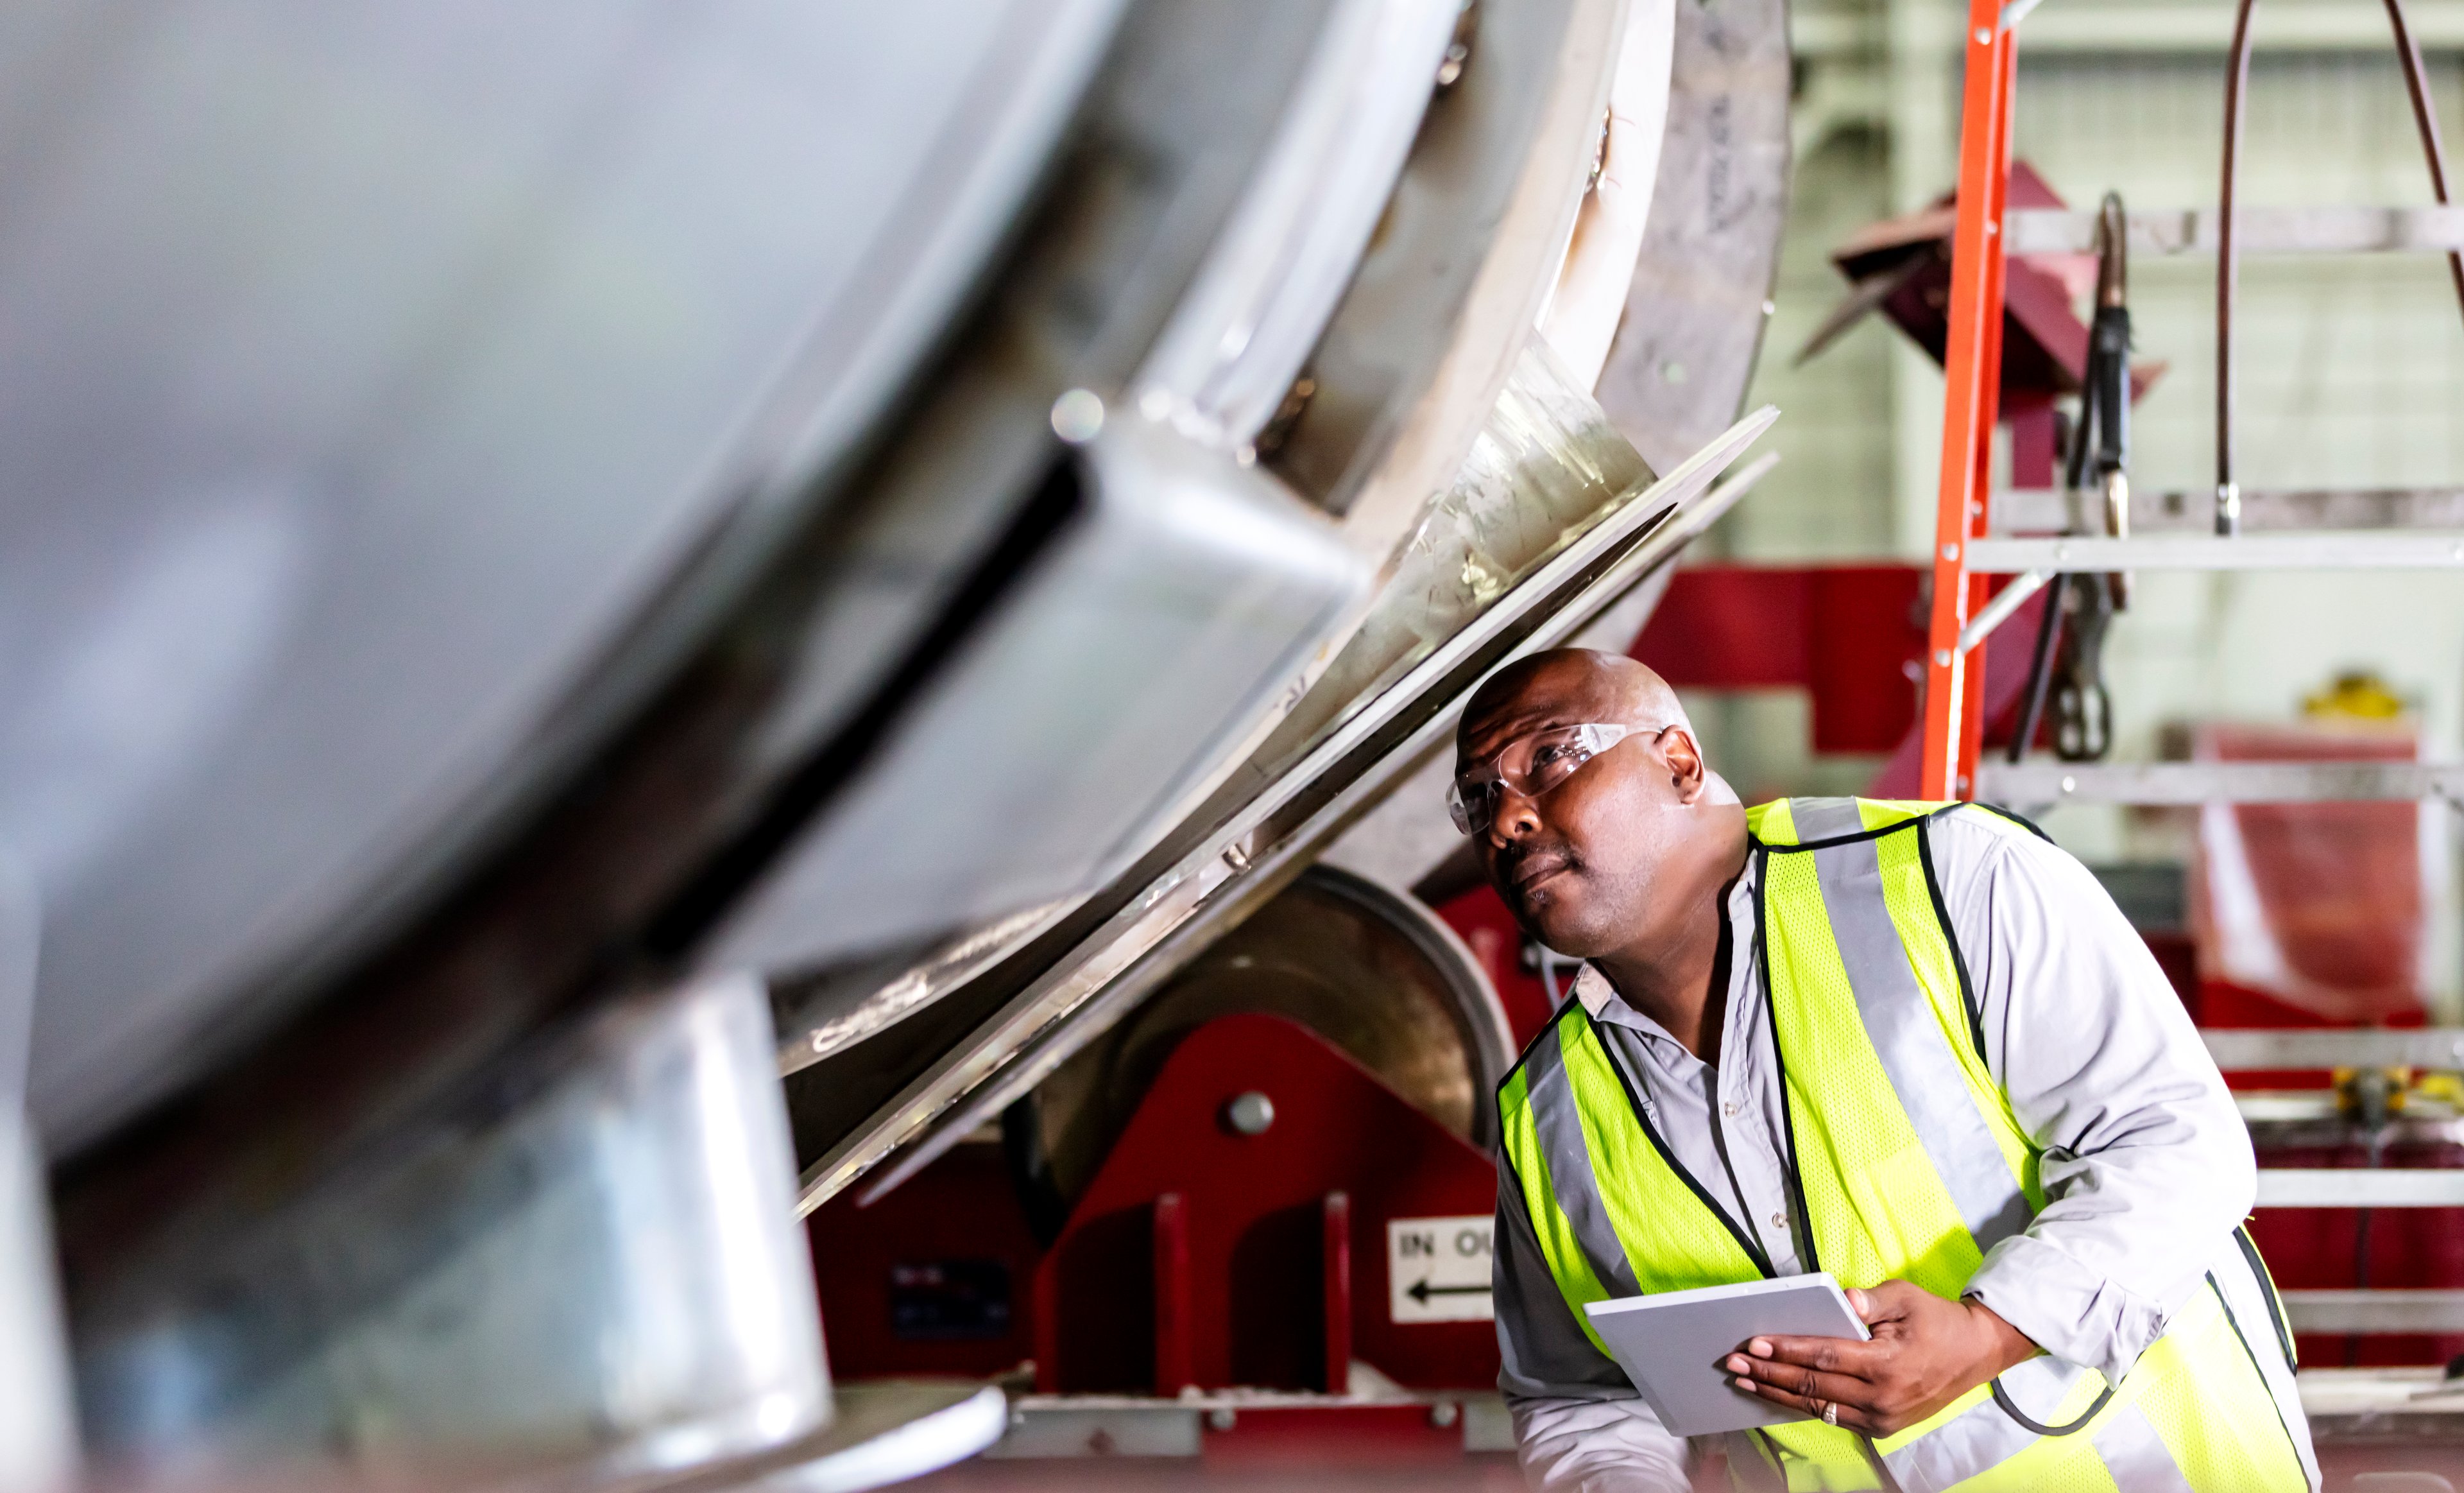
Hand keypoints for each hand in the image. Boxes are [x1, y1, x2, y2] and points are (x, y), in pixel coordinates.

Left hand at [1722, 1281, 2038, 1436]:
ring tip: (1745, 1380)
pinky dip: (1803, 1405)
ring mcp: (1883, 1417)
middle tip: (1735, 1362)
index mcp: (1887, 1364)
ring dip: (1778, 1393)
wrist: (1975, 1354)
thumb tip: (1844, 1299)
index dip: (1788, 1350)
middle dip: (1770, 1373)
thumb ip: (1872, 1300)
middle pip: (1814, 1386)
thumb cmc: (1937, 1320)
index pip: (1825, 1357)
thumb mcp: (1907, 1297)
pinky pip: (1834, 1417)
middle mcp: (1883, 1397)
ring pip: (1819, 1407)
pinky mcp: (1883, 1426)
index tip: (1755, 1343)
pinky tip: (1777, 1394)